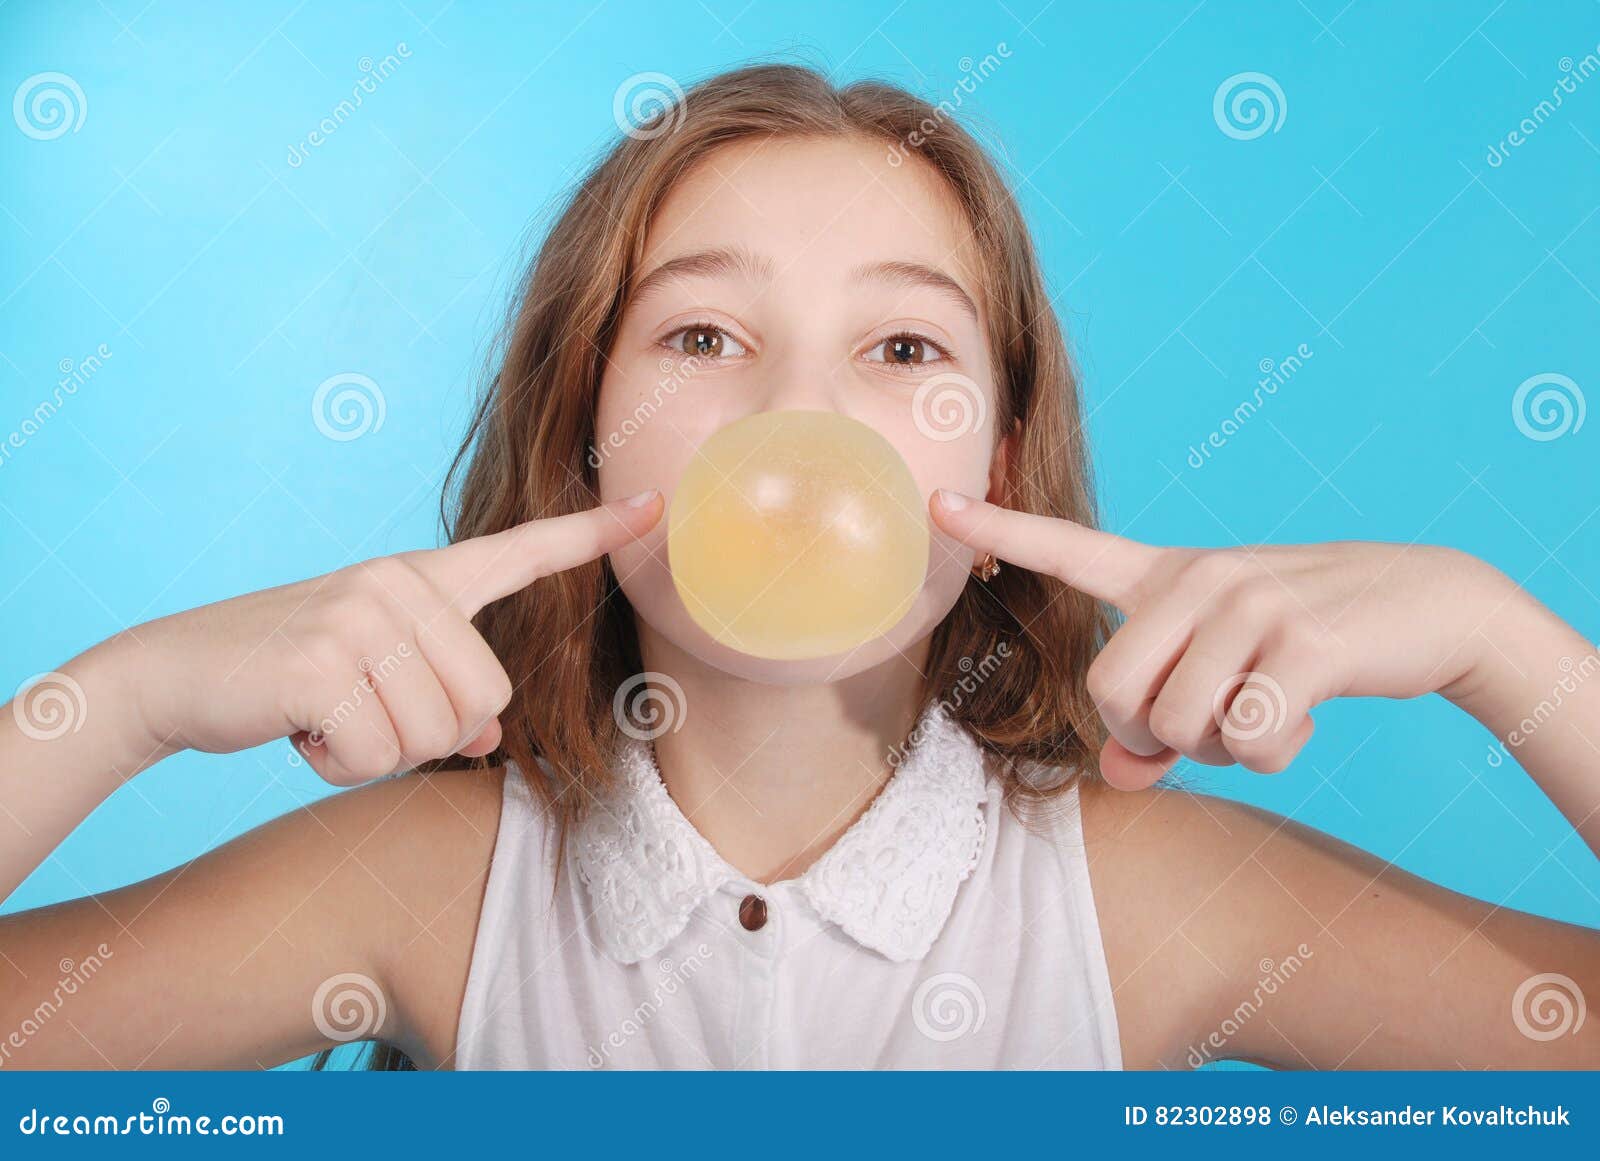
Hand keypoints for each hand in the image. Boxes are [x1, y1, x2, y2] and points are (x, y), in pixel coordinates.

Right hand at [121, 490, 662, 784]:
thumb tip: (489, 744)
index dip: (593, 534)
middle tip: (361, 714)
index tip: (657, 506)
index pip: (522, 551)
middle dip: (429, 734)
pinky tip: (301, 730)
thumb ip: (440, 697)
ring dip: (379, 752)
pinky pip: (380, 753)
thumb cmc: (288, 677)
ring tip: (326, 715)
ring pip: (436, 734)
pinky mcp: (325, 660)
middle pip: (488, 701)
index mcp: (420, 578)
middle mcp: (400, 583)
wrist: (173, 673)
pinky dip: (340, 765)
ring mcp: (363, 615)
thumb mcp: (374, 678)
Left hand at [932, 489, 1515, 789]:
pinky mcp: (1305, 640)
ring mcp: (1252, 602)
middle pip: (1112, 692)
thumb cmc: (1304, 643)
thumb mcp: (1226, 671)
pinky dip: (1275, 755)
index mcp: (1168, 575)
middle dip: (1153, 735)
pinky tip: (1308, 718)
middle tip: (1209, 722)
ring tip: (1266, 711)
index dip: (1000, 530)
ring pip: (1180, 725)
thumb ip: (1160, 725)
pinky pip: (1252, 738)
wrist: (1430, 604)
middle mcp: (1200, 578)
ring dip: (1222, 750)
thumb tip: (1119, 776)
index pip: (1070, 548)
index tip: (935, 504)